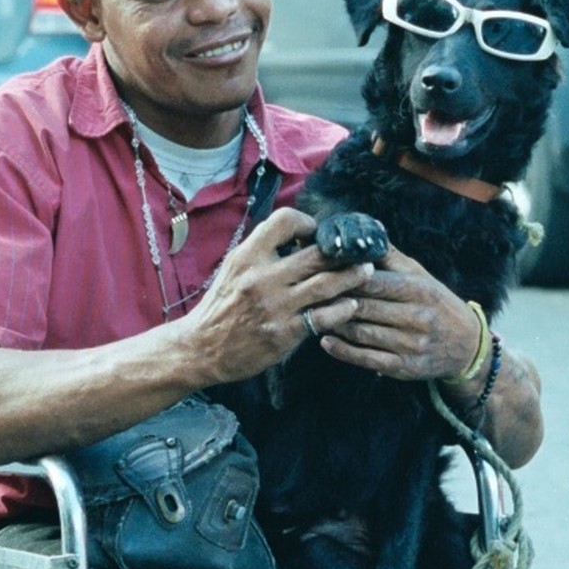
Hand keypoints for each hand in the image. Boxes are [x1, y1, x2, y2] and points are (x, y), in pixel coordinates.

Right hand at [183, 207, 375, 382]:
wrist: (201, 348)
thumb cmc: (221, 307)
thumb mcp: (233, 269)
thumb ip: (262, 251)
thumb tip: (296, 234)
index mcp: (247, 256)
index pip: (284, 221)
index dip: (307, 223)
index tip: (316, 234)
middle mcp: (261, 277)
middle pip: (316, 253)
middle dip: (343, 251)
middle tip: (359, 251)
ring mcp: (275, 306)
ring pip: (327, 283)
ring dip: (352, 276)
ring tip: (367, 272)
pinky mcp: (284, 333)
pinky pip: (323, 316)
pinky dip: (342, 309)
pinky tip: (350, 305)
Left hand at [316, 245, 481, 382]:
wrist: (467, 346)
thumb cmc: (437, 304)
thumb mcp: (421, 276)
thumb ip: (391, 257)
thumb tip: (368, 228)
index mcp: (418, 290)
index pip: (374, 282)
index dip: (345, 277)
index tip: (321, 272)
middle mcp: (415, 318)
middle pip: (364, 307)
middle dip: (334, 300)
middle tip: (308, 294)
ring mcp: (409, 345)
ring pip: (361, 333)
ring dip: (334, 324)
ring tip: (313, 314)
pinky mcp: (403, 368)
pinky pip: (366, 359)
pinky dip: (342, 351)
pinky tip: (325, 340)